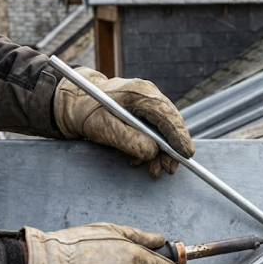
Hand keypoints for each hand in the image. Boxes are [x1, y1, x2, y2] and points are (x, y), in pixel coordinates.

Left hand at [54, 68, 194, 177]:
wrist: (76, 102)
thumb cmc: (86, 111)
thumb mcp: (104, 127)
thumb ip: (129, 140)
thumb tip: (152, 152)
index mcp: (140, 92)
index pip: (167, 114)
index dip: (178, 135)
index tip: (186, 153)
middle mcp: (148, 94)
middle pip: (170, 123)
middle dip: (171, 149)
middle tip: (168, 170)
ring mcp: (148, 102)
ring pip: (164, 130)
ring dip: (161, 153)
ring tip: (154, 171)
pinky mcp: (145, 112)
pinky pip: (156, 131)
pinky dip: (152, 148)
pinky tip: (140, 160)